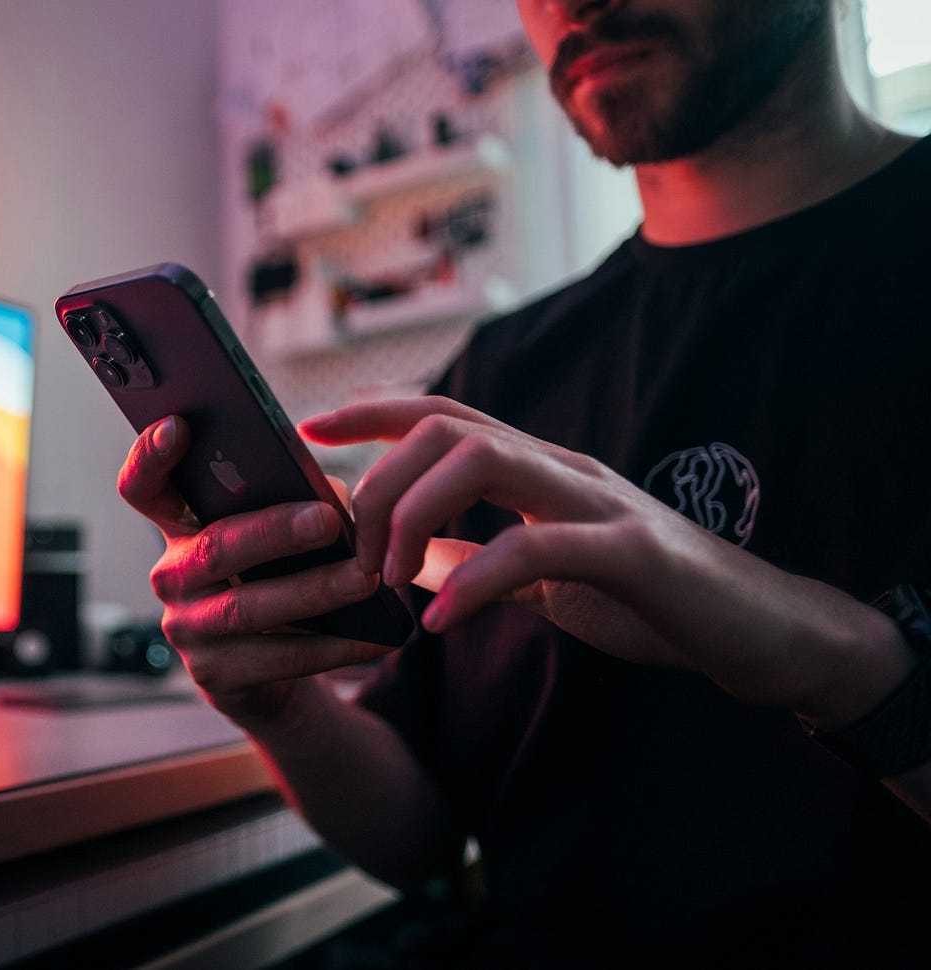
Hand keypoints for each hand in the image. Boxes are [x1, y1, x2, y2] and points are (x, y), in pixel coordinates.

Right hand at [116, 416, 395, 725]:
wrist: (265, 674)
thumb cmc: (274, 579)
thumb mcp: (273, 537)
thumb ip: (290, 504)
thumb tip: (330, 496)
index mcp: (180, 527)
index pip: (143, 487)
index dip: (151, 456)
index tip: (178, 425)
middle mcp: (172, 576)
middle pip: (213, 548)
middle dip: (272, 532)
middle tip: (326, 519)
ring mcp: (188, 630)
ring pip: (246, 609)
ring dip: (312, 591)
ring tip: (364, 579)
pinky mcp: (217, 677)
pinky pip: (278, 659)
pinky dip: (332, 647)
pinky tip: (374, 636)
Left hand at [300, 396, 911, 723]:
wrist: (757, 629)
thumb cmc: (646, 599)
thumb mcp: (541, 579)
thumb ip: (475, 560)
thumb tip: (404, 561)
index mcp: (538, 470)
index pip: (443, 416)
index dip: (372, 411)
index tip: (308, 424)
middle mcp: (562, 468)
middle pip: (447, 429)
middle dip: (380, 480)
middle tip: (354, 553)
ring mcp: (599, 502)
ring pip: (485, 457)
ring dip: (415, 513)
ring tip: (388, 578)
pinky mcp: (633, 553)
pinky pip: (539, 548)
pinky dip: (475, 579)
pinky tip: (442, 619)